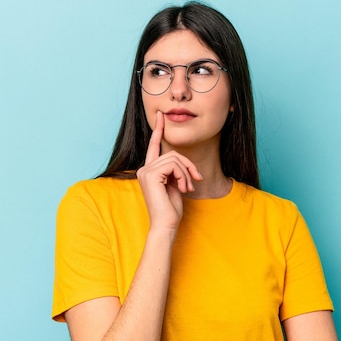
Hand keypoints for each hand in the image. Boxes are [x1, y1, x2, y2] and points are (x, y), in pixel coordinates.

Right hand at [136, 111, 202, 230]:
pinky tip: (183, 188)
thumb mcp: (176, 185)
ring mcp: (145, 171)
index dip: (158, 130)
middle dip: (188, 165)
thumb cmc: (171, 209)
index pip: (154, 146)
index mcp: (149, 170)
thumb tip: (182, 163)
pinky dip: (183, 176)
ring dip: (187, 173)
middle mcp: (144, 169)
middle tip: (195, 181)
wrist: (166, 224)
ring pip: (174, 158)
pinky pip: (174, 165)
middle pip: (172, 153)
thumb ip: (175, 171)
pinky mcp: (151, 175)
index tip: (161, 116)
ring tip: (188, 188)